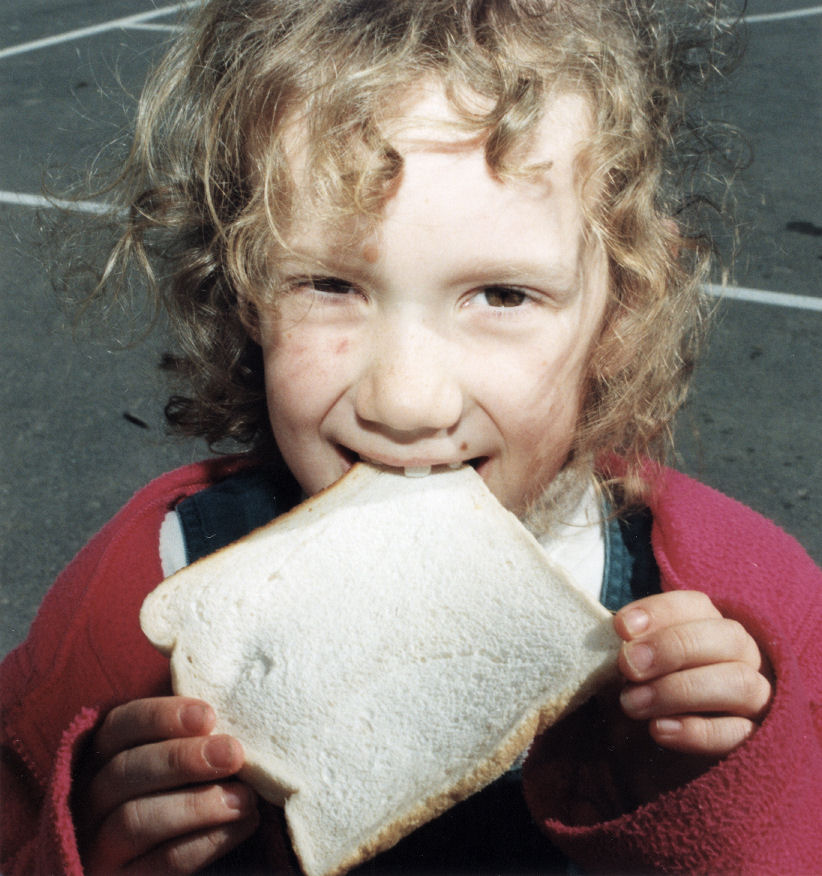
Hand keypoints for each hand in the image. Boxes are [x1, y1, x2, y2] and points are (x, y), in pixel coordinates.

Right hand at [79, 697, 258, 874]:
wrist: (178, 850)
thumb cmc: (183, 785)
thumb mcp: (176, 750)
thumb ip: (192, 726)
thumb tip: (229, 692)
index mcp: (101, 756)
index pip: (120, 726)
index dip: (162, 717)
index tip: (209, 715)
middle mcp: (90, 800)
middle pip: (125, 772)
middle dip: (183, 759)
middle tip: (233, 753)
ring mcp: (100, 846)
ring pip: (137, 820)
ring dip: (198, 805)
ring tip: (246, 798)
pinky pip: (163, 863)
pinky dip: (208, 841)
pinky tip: (244, 825)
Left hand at [615, 591, 772, 756]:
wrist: (656, 745)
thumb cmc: (644, 691)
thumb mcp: (635, 667)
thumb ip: (633, 652)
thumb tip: (622, 647)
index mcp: (711, 627)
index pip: (697, 605)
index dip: (659, 612)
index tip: (622, 627)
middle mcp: (742, 656)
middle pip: (727, 637)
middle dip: (672, 648)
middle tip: (628, 666)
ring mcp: (757, 698)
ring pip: (739, 683)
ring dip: (680, 691)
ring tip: (633, 703)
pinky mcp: (756, 739)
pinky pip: (738, 733)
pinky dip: (696, 731)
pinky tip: (659, 729)